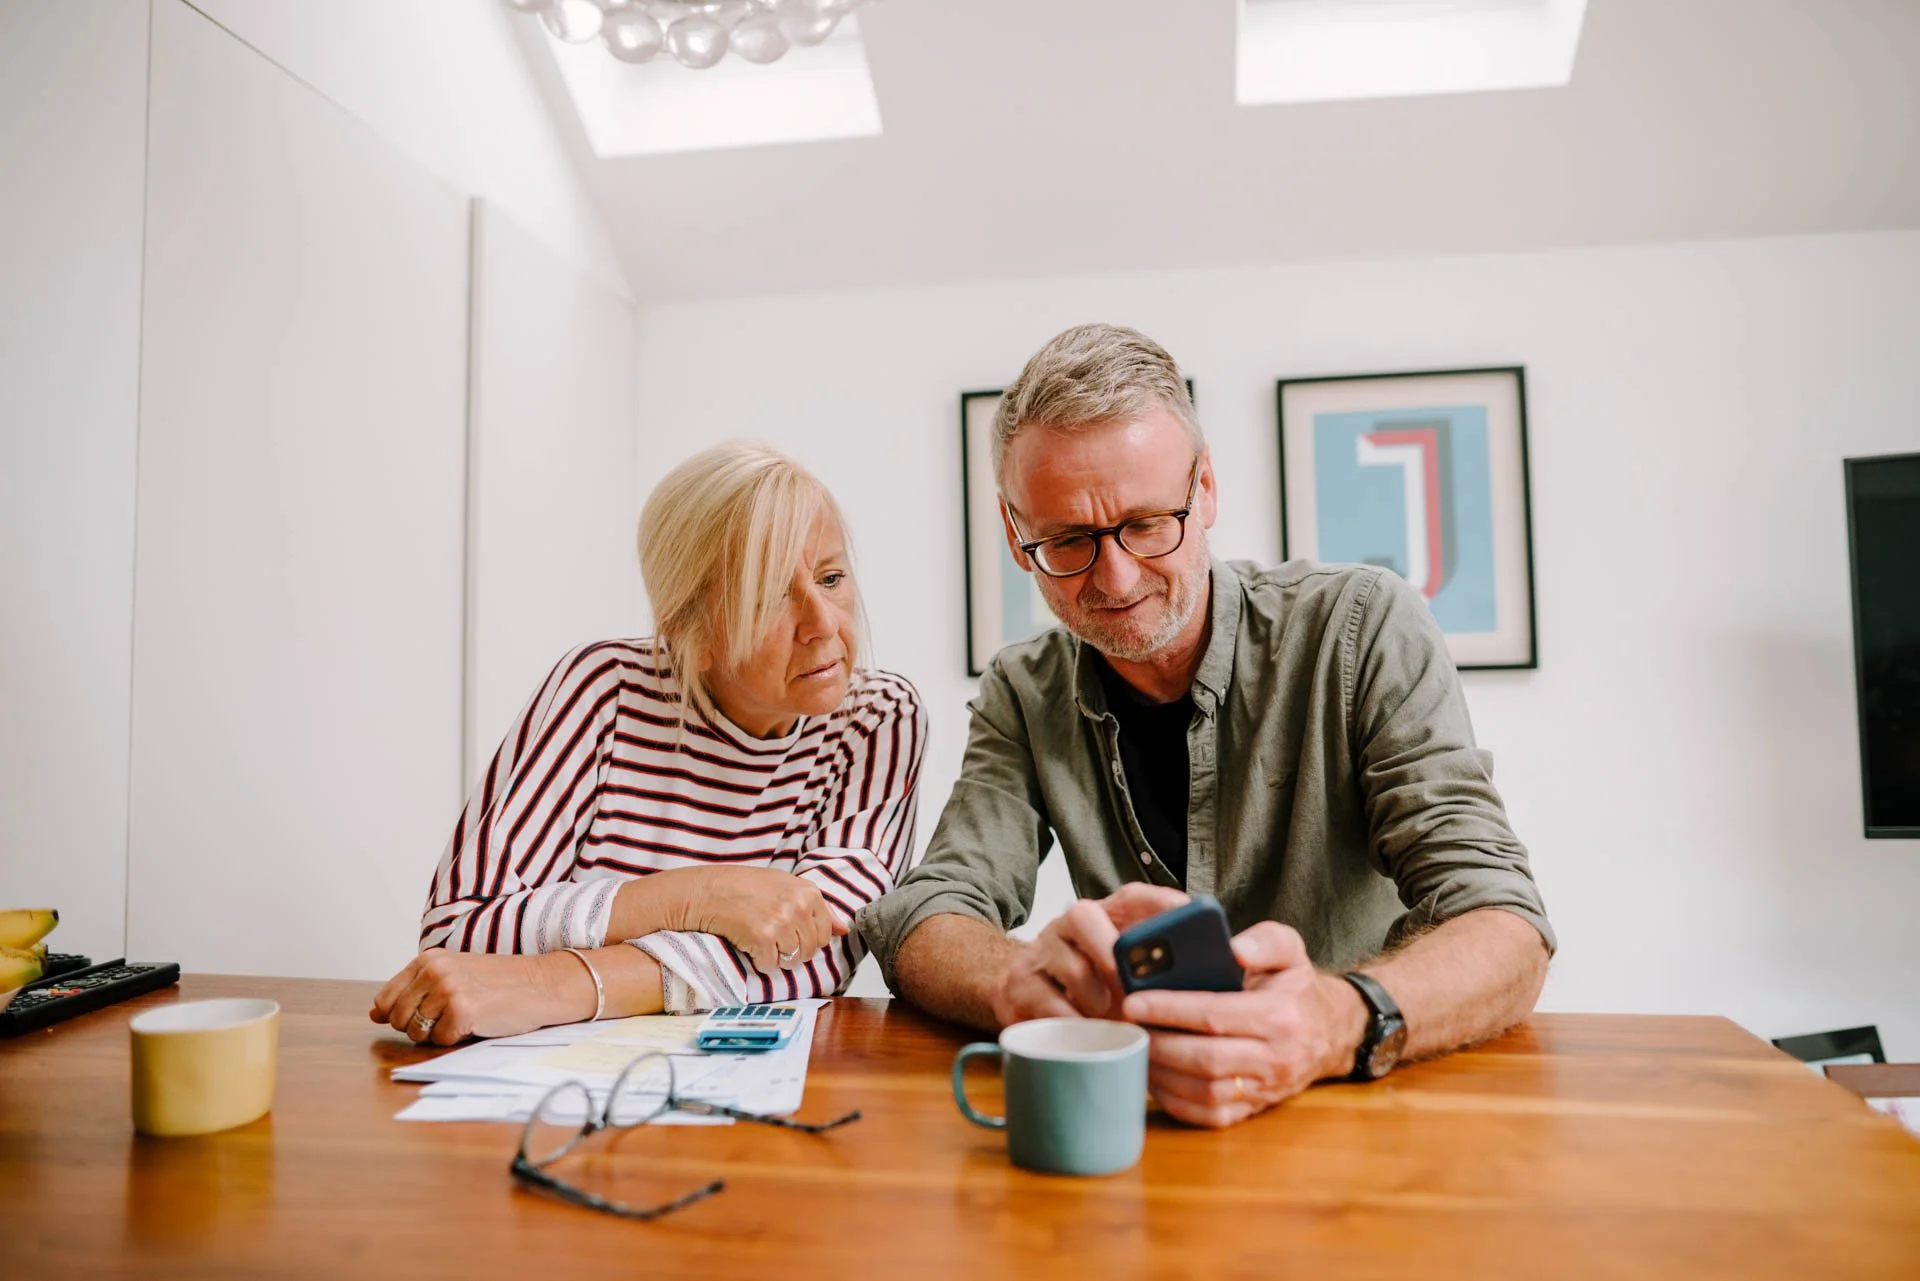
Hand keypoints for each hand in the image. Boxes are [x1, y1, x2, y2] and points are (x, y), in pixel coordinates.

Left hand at [368, 949, 592, 1045]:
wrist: (543, 984)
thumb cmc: (500, 983)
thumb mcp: (453, 975)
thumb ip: (413, 991)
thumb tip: (374, 1013)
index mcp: (428, 960)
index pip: (385, 999)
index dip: (400, 1015)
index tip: (425, 1013)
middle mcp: (434, 971)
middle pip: (398, 1019)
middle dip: (419, 1027)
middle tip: (450, 1017)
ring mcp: (447, 990)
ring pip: (416, 1032)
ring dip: (437, 1034)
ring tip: (464, 1018)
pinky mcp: (462, 1010)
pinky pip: (440, 1041)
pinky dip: (456, 1039)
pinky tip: (477, 1023)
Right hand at [656, 866, 845, 974]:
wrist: (705, 891)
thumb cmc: (742, 887)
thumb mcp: (784, 886)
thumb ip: (815, 907)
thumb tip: (844, 929)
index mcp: (808, 892)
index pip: (826, 933)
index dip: (808, 939)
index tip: (790, 934)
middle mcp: (798, 905)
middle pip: (810, 950)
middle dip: (792, 950)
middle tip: (770, 937)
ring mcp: (781, 921)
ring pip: (793, 960)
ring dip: (776, 956)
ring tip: (759, 939)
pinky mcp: (762, 937)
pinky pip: (771, 965)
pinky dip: (759, 961)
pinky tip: (747, 943)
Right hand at [990, 883, 1191, 1026]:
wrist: (1024, 996)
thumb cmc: (1092, 987)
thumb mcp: (1128, 972)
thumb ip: (1163, 968)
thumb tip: (1218, 972)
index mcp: (1105, 917)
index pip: (1133, 897)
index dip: (1160, 902)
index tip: (1189, 913)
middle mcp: (1069, 926)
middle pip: (1082, 915)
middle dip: (1109, 949)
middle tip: (1132, 984)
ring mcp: (1041, 953)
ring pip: (1064, 960)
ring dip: (1094, 996)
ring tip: (1111, 1019)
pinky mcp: (1019, 985)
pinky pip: (1043, 1000)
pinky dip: (1070, 1021)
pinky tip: (1087, 1034)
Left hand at [1119, 921, 1366, 1128]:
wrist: (1330, 1031)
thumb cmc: (1296, 986)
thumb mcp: (1290, 948)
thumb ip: (1265, 941)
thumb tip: (1233, 948)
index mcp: (1280, 1016)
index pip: (1215, 1015)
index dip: (1170, 1010)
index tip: (1133, 1002)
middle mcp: (1275, 1057)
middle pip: (1206, 1059)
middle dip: (1158, 1044)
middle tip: (1125, 1027)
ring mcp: (1266, 1088)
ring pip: (1205, 1092)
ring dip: (1162, 1074)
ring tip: (1134, 1049)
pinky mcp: (1255, 1109)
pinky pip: (1211, 1115)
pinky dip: (1177, 1101)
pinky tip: (1155, 1077)